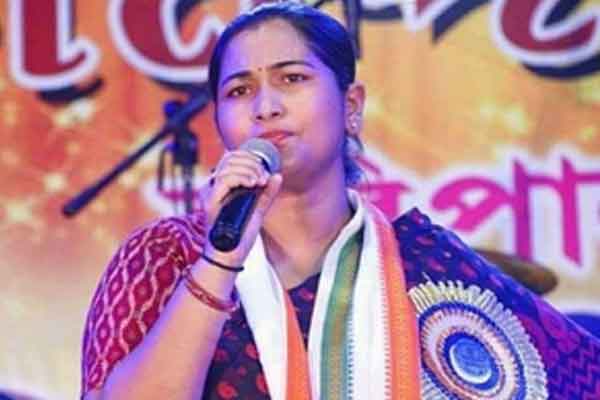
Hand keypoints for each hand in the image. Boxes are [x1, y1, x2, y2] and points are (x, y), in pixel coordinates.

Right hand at [199, 149, 281, 265]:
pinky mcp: (210, 202)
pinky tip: (253, 184)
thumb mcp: (257, 210)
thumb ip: (266, 193)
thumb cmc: (240, 236)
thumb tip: (277, 175)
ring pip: (227, 167)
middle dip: (251, 163)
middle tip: (263, 177)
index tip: (264, 171)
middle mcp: (212, 187)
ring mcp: (209, 194)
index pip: (231, 158)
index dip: (249, 158)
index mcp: (221, 186)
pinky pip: (224, 180)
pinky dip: (241, 178)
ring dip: (248, 169)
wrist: (229, 257)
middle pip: (229, 158)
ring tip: (260, 182)